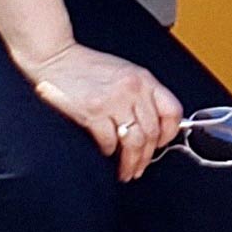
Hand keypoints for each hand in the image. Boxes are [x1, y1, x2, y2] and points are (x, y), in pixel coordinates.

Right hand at [23, 43, 182, 181]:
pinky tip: (106, 153)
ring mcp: (114, 100)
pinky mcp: (93, 111)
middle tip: (140, 168)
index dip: (170, 133)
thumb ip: (142, 94)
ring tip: (127, 171)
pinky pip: (109, 141)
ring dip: (131, 162)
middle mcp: (133, 89)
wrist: (58, 59)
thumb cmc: (90, 67)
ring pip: (133, 141)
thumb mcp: (126, 73)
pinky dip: (109, 152)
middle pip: (152, 132)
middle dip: (147, 156)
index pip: (172, 111)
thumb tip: (154, 124)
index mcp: (145, 79)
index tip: (162, 144)